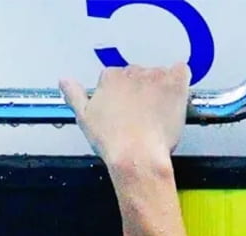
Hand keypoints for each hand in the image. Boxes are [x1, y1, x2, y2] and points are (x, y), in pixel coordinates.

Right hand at [59, 63, 190, 165]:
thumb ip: (74, 95)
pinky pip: (181, 70)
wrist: (137, 156)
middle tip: (143, 115)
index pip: (117, 78)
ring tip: (158, 113)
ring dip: (160, 89)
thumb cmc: (113, 142)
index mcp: (109, 78)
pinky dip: (180, 80)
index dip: (123, 95)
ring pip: (159, 75)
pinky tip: (175, 97)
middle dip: (142, 91)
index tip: (126, 110)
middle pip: (139, 76)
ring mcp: (155, 76)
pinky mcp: (175, 82)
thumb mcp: (84, 118)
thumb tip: (64, 81)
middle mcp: (132, 72)